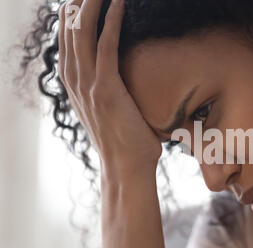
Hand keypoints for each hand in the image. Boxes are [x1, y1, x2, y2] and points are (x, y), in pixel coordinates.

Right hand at [58, 0, 161, 174]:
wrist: (126, 167)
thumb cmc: (124, 143)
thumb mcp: (107, 113)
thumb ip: (103, 93)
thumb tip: (115, 83)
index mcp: (74, 87)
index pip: (66, 43)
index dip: (70, 18)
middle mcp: (75, 83)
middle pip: (69, 32)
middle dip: (76, 4)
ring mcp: (88, 85)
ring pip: (83, 34)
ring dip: (90, 4)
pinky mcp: (106, 89)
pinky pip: (106, 46)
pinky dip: (111, 22)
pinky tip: (117, 3)